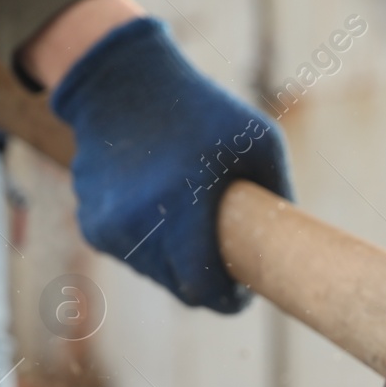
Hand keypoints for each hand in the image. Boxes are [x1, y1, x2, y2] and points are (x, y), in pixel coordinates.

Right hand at [47, 16, 292, 312]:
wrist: (121, 86)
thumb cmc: (200, 109)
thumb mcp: (257, 137)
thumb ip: (279, 191)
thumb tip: (292, 242)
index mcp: (180, 205)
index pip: (201, 287)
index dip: (226, 300)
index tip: (242, 295)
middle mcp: (137, 224)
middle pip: (179, 287)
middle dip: (206, 283)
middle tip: (226, 264)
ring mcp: (110, 228)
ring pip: (155, 274)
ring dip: (177, 265)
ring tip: (194, 230)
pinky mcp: (93, 226)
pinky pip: (132, 255)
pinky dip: (150, 246)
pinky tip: (160, 211)